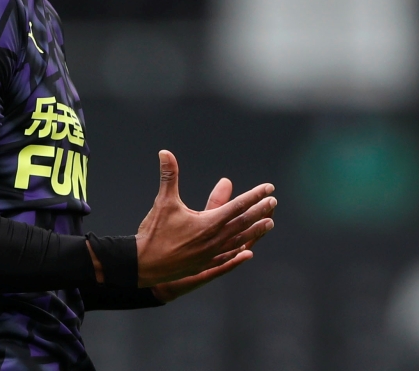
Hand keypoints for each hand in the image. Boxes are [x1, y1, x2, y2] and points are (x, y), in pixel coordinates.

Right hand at [135, 150, 275, 288]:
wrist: (144, 265)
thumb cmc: (154, 232)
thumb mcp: (164, 201)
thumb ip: (169, 176)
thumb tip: (165, 153)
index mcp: (209, 223)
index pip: (238, 205)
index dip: (255, 196)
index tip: (269, 188)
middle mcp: (215, 239)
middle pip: (244, 223)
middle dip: (261, 211)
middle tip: (274, 201)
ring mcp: (212, 254)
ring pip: (240, 240)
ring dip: (256, 231)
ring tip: (270, 223)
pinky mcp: (206, 264)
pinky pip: (229, 256)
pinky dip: (241, 251)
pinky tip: (247, 251)